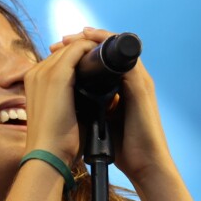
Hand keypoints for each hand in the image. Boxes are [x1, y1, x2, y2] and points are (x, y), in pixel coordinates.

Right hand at [24, 36, 97, 165]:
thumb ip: (73, 100)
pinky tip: (110, 55)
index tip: (99, 63)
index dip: (79, 58)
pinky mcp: (57, 75)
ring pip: (73, 47)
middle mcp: (35, 73)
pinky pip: (78, 49)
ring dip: (94, 47)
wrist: (49, 156)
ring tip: (113, 53)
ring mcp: (44, 72)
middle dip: (87, 50)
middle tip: (110, 55)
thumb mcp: (63, 115)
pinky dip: (95, 49)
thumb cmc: (57, 143)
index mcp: (34, 83)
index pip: (58, 61)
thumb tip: (94, 95)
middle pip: (65, 51)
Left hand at [51, 28, 173, 185]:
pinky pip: (126, 58)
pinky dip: (109, 47)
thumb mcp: (97, 121)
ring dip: (96, 39)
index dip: (80, 52)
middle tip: (62, 39)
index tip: (57, 49)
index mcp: (119, 88)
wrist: (142, 164)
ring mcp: (138, 82)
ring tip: (74, 36)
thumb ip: (87, 107)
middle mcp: (130, 81)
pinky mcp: (141, 87)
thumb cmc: (120, 147)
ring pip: (118, 49)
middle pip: (108, 51)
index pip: (100, 62)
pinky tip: (93, 44)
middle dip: (84, 41)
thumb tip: (64, 102)